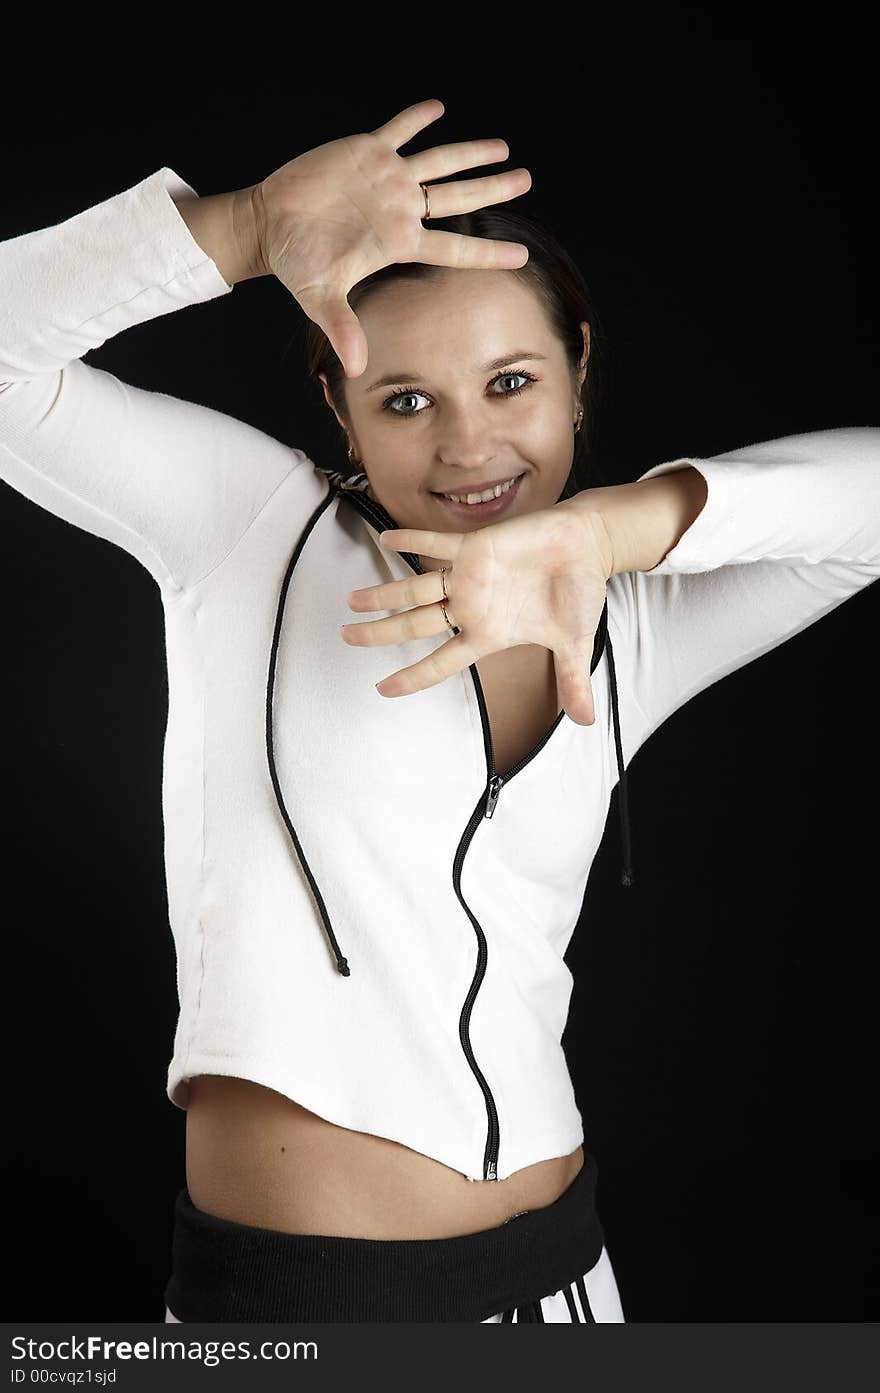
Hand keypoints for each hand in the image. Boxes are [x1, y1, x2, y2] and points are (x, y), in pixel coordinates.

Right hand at [251, 98, 531, 378]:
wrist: (271, 226)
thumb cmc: (297, 263)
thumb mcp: (320, 297)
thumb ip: (342, 328)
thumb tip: (356, 368)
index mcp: (399, 242)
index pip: (454, 248)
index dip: (488, 252)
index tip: (521, 256)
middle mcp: (402, 209)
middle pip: (459, 198)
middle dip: (493, 187)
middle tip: (527, 179)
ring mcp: (387, 179)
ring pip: (439, 161)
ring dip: (470, 153)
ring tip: (503, 148)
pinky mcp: (365, 152)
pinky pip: (398, 130)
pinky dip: (416, 118)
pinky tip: (438, 108)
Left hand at [340, 505, 614, 726]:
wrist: (586, 547)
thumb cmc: (578, 593)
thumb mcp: (573, 642)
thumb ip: (571, 679)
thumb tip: (585, 721)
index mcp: (487, 634)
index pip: (441, 662)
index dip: (412, 677)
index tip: (383, 690)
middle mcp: (470, 608)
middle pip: (414, 625)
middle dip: (379, 633)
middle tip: (345, 637)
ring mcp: (468, 578)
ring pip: (414, 589)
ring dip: (383, 594)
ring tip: (352, 600)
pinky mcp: (473, 547)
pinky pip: (435, 545)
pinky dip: (410, 541)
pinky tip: (386, 538)